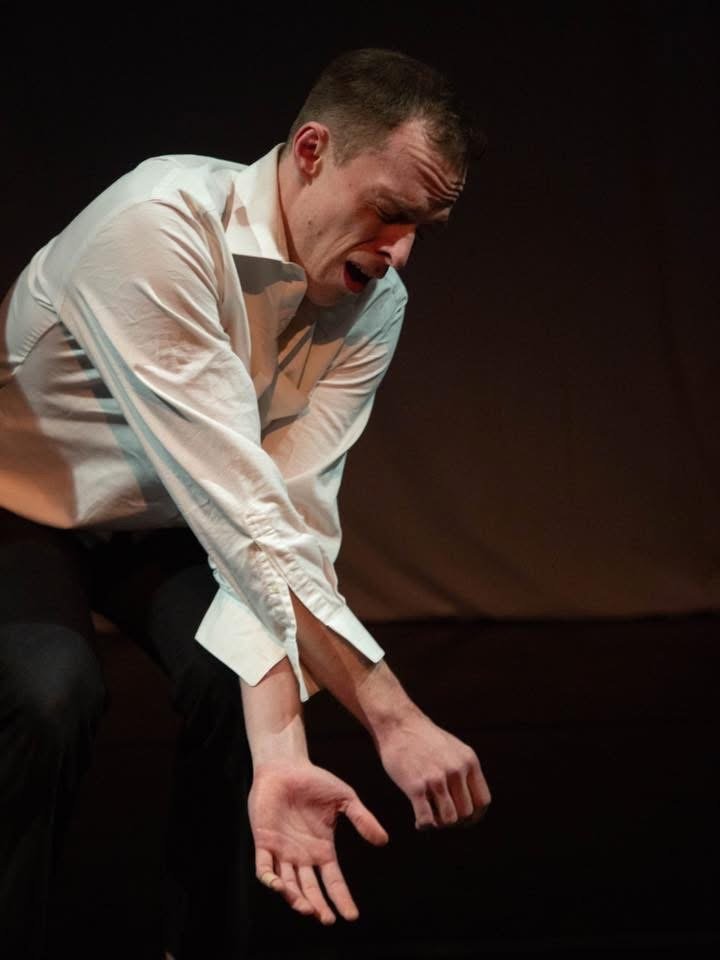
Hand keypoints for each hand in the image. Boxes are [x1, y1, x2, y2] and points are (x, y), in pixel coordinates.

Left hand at [248, 760, 388, 923]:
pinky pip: (264, 868)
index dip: (341, 898)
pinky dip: (270, 880)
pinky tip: (278, 885)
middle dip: (318, 907)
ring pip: (288, 885)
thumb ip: (362, 819)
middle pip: (311, 890)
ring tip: (307, 908)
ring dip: (296, 899)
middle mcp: (302, 855)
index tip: (352, 915)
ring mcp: (282, 851)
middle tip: (327, 919)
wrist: (285, 765)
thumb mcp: (345, 799)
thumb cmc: (315, 780)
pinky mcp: (264, 842)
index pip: (333, 881)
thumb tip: (383, 841)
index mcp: (322, 849)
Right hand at [376, 711, 490, 828]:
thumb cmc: (423, 738)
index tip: (462, 820)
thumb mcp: (453, 749)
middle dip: (455, 821)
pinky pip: (426, 819)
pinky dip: (424, 825)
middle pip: (467, 813)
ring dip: (439, 824)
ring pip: (449, 819)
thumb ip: (463, 771)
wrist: (397, 723)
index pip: (483, 801)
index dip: (474, 816)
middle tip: (441, 817)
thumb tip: (470, 803)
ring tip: (430, 817)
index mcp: (469, 761)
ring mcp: (436, 778)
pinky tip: (418, 822)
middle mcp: (456, 770)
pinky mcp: (415, 785)